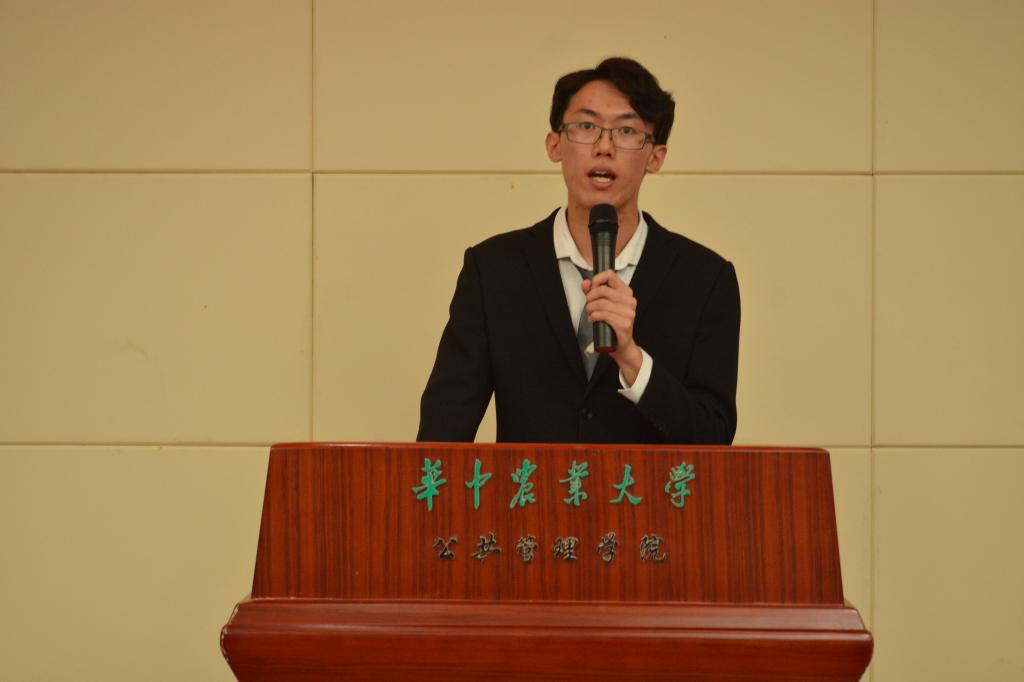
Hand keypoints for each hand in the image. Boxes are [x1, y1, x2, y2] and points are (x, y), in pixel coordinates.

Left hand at [581, 270, 643, 384]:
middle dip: (590, 297)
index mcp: (626, 292)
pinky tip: (593, 320)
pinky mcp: (624, 324)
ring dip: (590, 308)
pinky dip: (593, 317)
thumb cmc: (611, 323)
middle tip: (588, 305)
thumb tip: (585, 283)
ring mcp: (629, 312)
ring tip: (590, 314)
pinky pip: (603, 315)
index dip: (596, 280)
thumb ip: (592, 292)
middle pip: (603, 289)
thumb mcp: (602, 304)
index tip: (591, 289)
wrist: (621, 344)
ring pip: (601, 303)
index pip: (610, 275)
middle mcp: (630, 300)